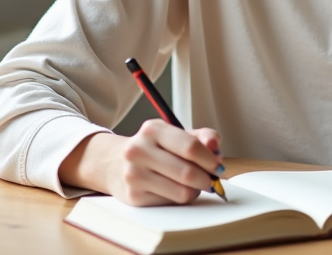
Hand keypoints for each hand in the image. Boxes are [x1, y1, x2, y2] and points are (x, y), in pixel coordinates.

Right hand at [61, 122, 223, 205]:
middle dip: (206, 179)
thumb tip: (215, 146)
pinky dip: (180, 198)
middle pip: (188, 173)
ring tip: (192, 184)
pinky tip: (175, 189)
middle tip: (211, 179)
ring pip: (182, 192)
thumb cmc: (152, 148)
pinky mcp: (134, 196)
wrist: (114, 163)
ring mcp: (134, 175)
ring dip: (195, 190)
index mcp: (153, 129)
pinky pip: (171, 203)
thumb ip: (201, 137)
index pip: (190, 146)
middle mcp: (139, 150)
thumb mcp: (174, 134)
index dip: (210, 159)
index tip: (218, 166)